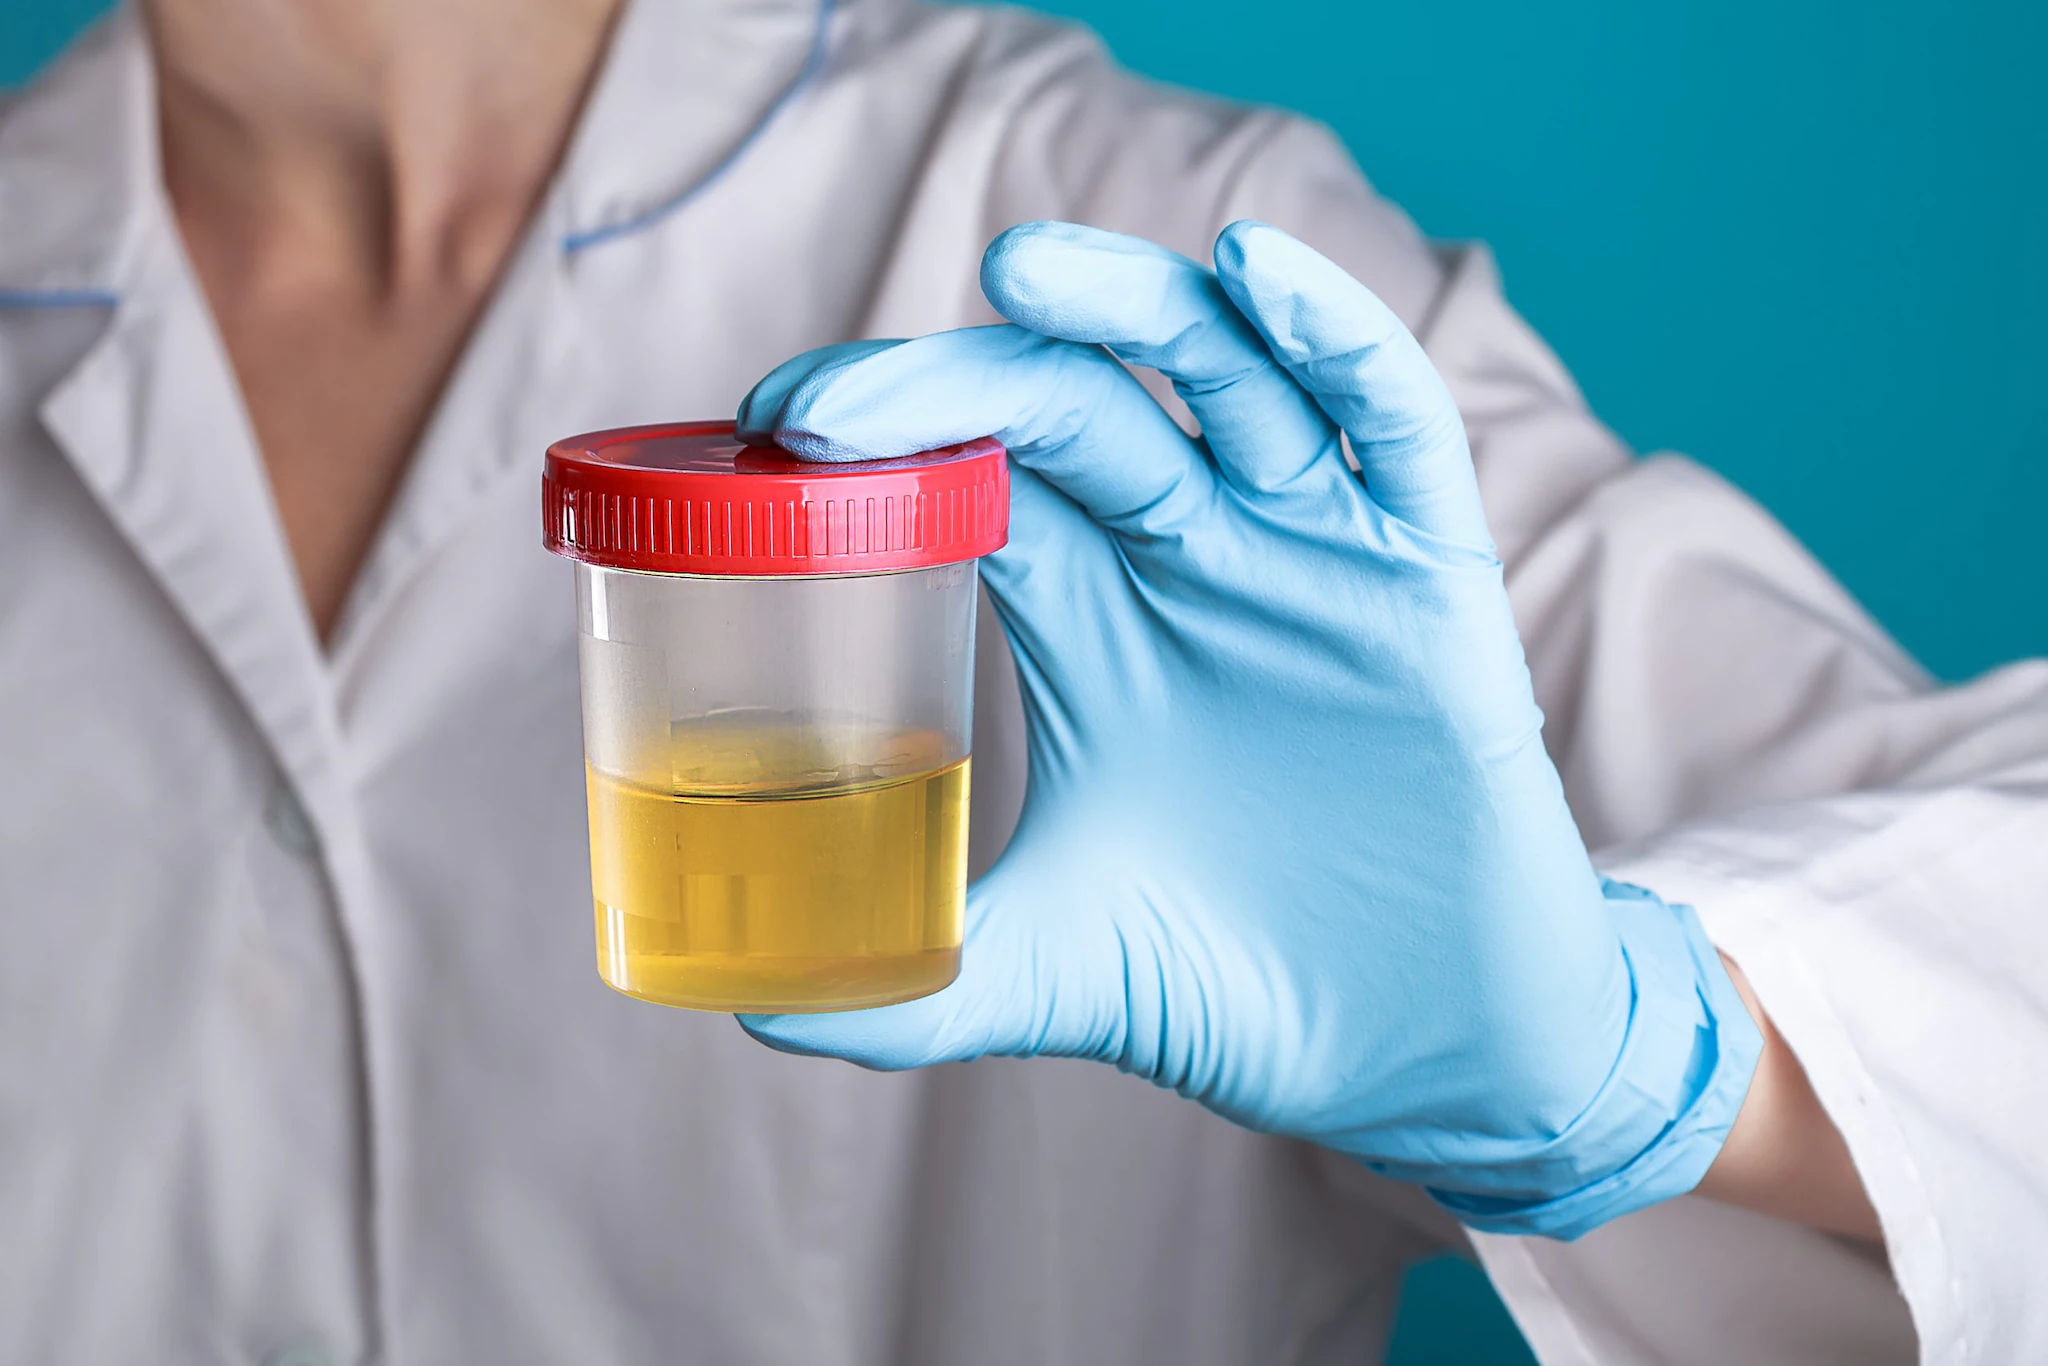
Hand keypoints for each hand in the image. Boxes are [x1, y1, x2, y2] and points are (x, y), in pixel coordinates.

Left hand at [734, 221, 1760, 1237]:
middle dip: (956, 378)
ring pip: (1223, 376)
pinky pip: (1395, 427)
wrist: (1419, 1051)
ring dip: (1130, 305)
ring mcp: (1312, 552)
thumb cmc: (1237, 987)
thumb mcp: (1053, 968)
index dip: (887, 429)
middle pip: (1073, 403)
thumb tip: (753, 1012)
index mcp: (1091, 615)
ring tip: (1026, 268)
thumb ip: (921, 977)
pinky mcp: (1430, 577)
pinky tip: (1260, 275)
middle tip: (832, 407)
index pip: (975, 466)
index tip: (775, 436)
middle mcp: (1192, 556)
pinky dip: (1338, 340)